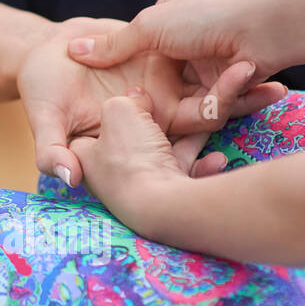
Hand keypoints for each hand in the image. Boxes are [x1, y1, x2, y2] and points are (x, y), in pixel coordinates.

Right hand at [17, 17, 283, 185]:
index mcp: (130, 135)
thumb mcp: (46, 114)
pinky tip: (260, 65)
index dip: (193, 162)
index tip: (221, 159)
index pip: (166, 153)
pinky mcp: (168, 64)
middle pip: (200, 122)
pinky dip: (229, 69)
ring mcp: (164, 90)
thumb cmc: (42, 82)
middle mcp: (152, 117)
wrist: (41, 51)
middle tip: (271, 97)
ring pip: (211, 97)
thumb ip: (52, 148)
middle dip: (234, 112)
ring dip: (243, 93)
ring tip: (278, 86)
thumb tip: (66, 182)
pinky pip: (202, 68)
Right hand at [66, 0, 287, 99]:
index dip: (126, 75)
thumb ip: (114, 45)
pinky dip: (224, 105)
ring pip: (191, 98)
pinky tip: (210, 112)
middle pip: (163, 83)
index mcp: (167, 22)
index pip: (139, 54)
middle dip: (156, 101)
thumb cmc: (205, 16)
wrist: (266, 24)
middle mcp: (189, 45)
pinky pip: (221, 105)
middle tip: (144, 119)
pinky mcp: (235, 84)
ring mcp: (213, 66)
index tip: (116, 94)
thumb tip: (73, 51)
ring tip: (182, 113)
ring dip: (193, 104)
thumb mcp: (149, 27)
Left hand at [69, 90, 226, 240]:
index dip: (109, 116)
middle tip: (173, 113)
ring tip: (206, 131)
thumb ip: (127, 99)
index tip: (129, 104)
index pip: (90, 132)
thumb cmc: (131, 157)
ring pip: (164, 158)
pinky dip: (201, 167)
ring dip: (188, 145)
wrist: (163, 207)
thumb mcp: (119, 111)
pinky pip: (184, 177)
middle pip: (133, 143)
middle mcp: (110, 177)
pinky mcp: (165, 202)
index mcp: (87, 157)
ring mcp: (139, 192)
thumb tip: (138, 98)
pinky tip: (217, 159)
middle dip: (155, 127)